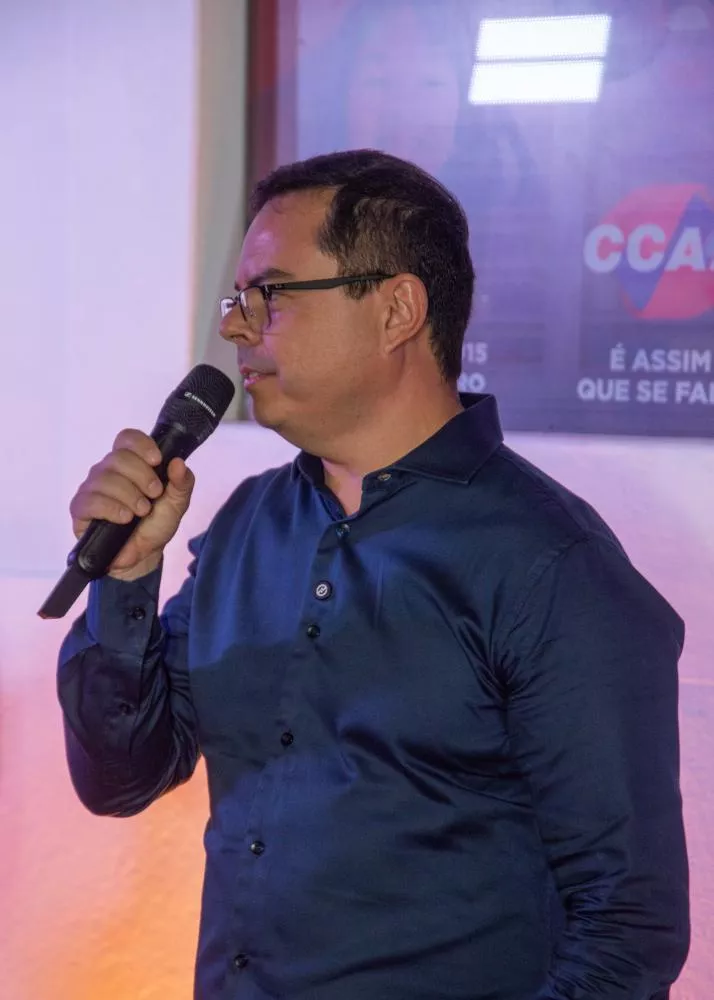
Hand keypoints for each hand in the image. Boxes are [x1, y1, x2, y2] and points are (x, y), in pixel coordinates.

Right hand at [69, 428, 194, 579]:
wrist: (143, 555)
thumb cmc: (156, 524)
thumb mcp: (177, 503)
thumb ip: (182, 483)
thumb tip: (178, 463)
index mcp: (130, 463)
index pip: (127, 438)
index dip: (141, 445)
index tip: (157, 461)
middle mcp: (108, 470)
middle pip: (118, 457)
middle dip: (142, 476)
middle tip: (154, 494)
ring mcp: (92, 487)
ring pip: (106, 478)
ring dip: (129, 496)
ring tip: (141, 511)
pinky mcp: (81, 508)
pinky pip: (91, 500)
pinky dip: (112, 509)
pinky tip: (124, 518)